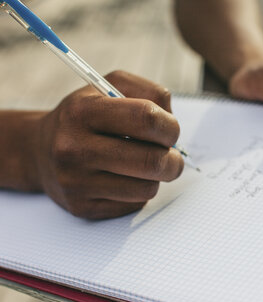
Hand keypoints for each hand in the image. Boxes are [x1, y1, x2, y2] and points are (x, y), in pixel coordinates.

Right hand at [34, 71, 183, 218]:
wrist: (39, 150)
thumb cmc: (86, 116)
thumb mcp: (111, 86)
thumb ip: (150, 92)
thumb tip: (172, 122)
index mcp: (83, 111)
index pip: (146, 118)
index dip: (170, 126)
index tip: (170, 131)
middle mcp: (74, 148)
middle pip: (152, 161)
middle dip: (174, 160)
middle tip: (172, 155)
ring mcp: (76, 182)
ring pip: (147, 188)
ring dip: (157, 178)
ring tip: (144, 166)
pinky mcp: (82, 207)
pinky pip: (134, 204)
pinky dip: (139, 192)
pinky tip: (124, 179)